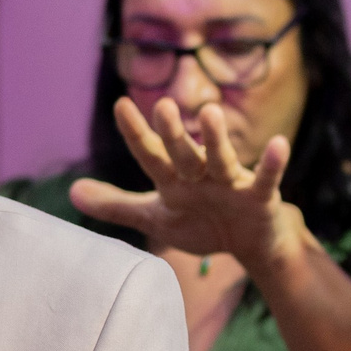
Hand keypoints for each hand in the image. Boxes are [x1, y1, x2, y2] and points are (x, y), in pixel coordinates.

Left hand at [70, 97, 303, 272]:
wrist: (250, 245)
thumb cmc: (203, 223)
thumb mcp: (155, 217)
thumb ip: (116, 205)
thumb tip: (72, 192)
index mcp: (174, 180)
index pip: (150, 154)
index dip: (136, 133)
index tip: (120, 104)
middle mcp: (201, 174)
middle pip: (183, 153)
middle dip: (173, 133)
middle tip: (162, 105)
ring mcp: (231, 183)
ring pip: (222, 159)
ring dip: (216, 138)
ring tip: (209, 112)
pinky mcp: (260, 198)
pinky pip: (266, 179)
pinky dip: (272, 164)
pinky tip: (278, 144)